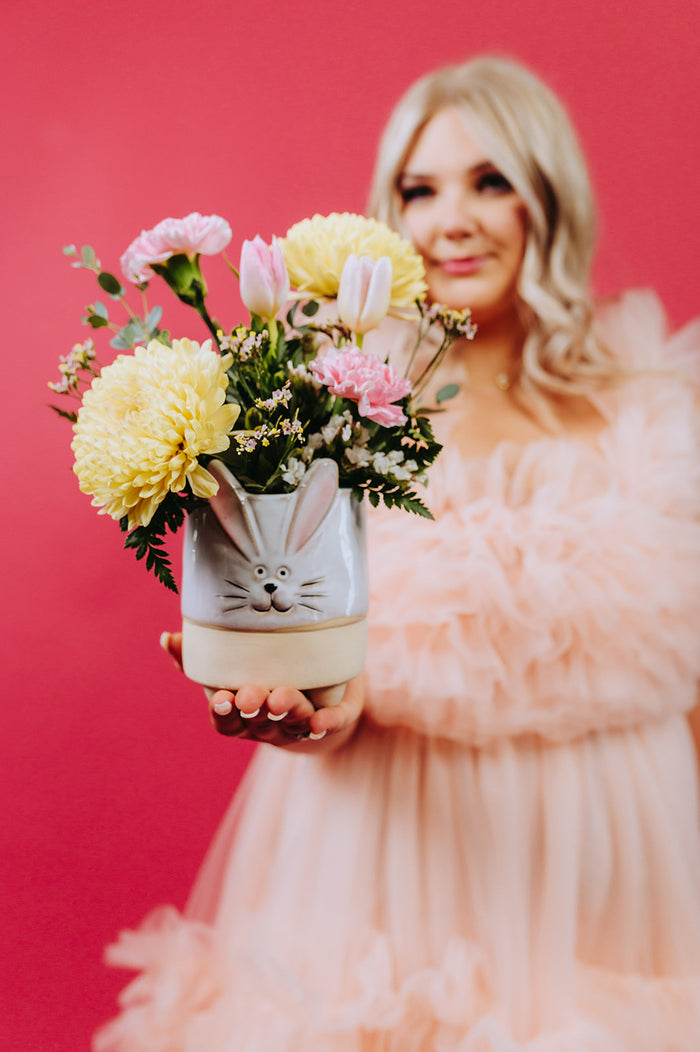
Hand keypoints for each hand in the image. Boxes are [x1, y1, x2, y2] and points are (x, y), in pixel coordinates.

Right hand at [160, 632, 363, 750]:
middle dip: (255, 710)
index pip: (227, 723)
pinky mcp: (336, 717)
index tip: (220, 698)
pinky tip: (321, 720)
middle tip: (250, 695)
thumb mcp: (235, 665)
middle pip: (260, 723)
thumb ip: (201, 655)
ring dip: (288, 711)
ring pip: (294, 722)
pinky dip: (327, 722)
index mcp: (243, 716)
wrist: (326, 692)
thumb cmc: (268, 674)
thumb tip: (166, 638)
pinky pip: (332, 723)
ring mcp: (303, 723)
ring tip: (282, 697)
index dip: (223, 714)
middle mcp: (271, 725)